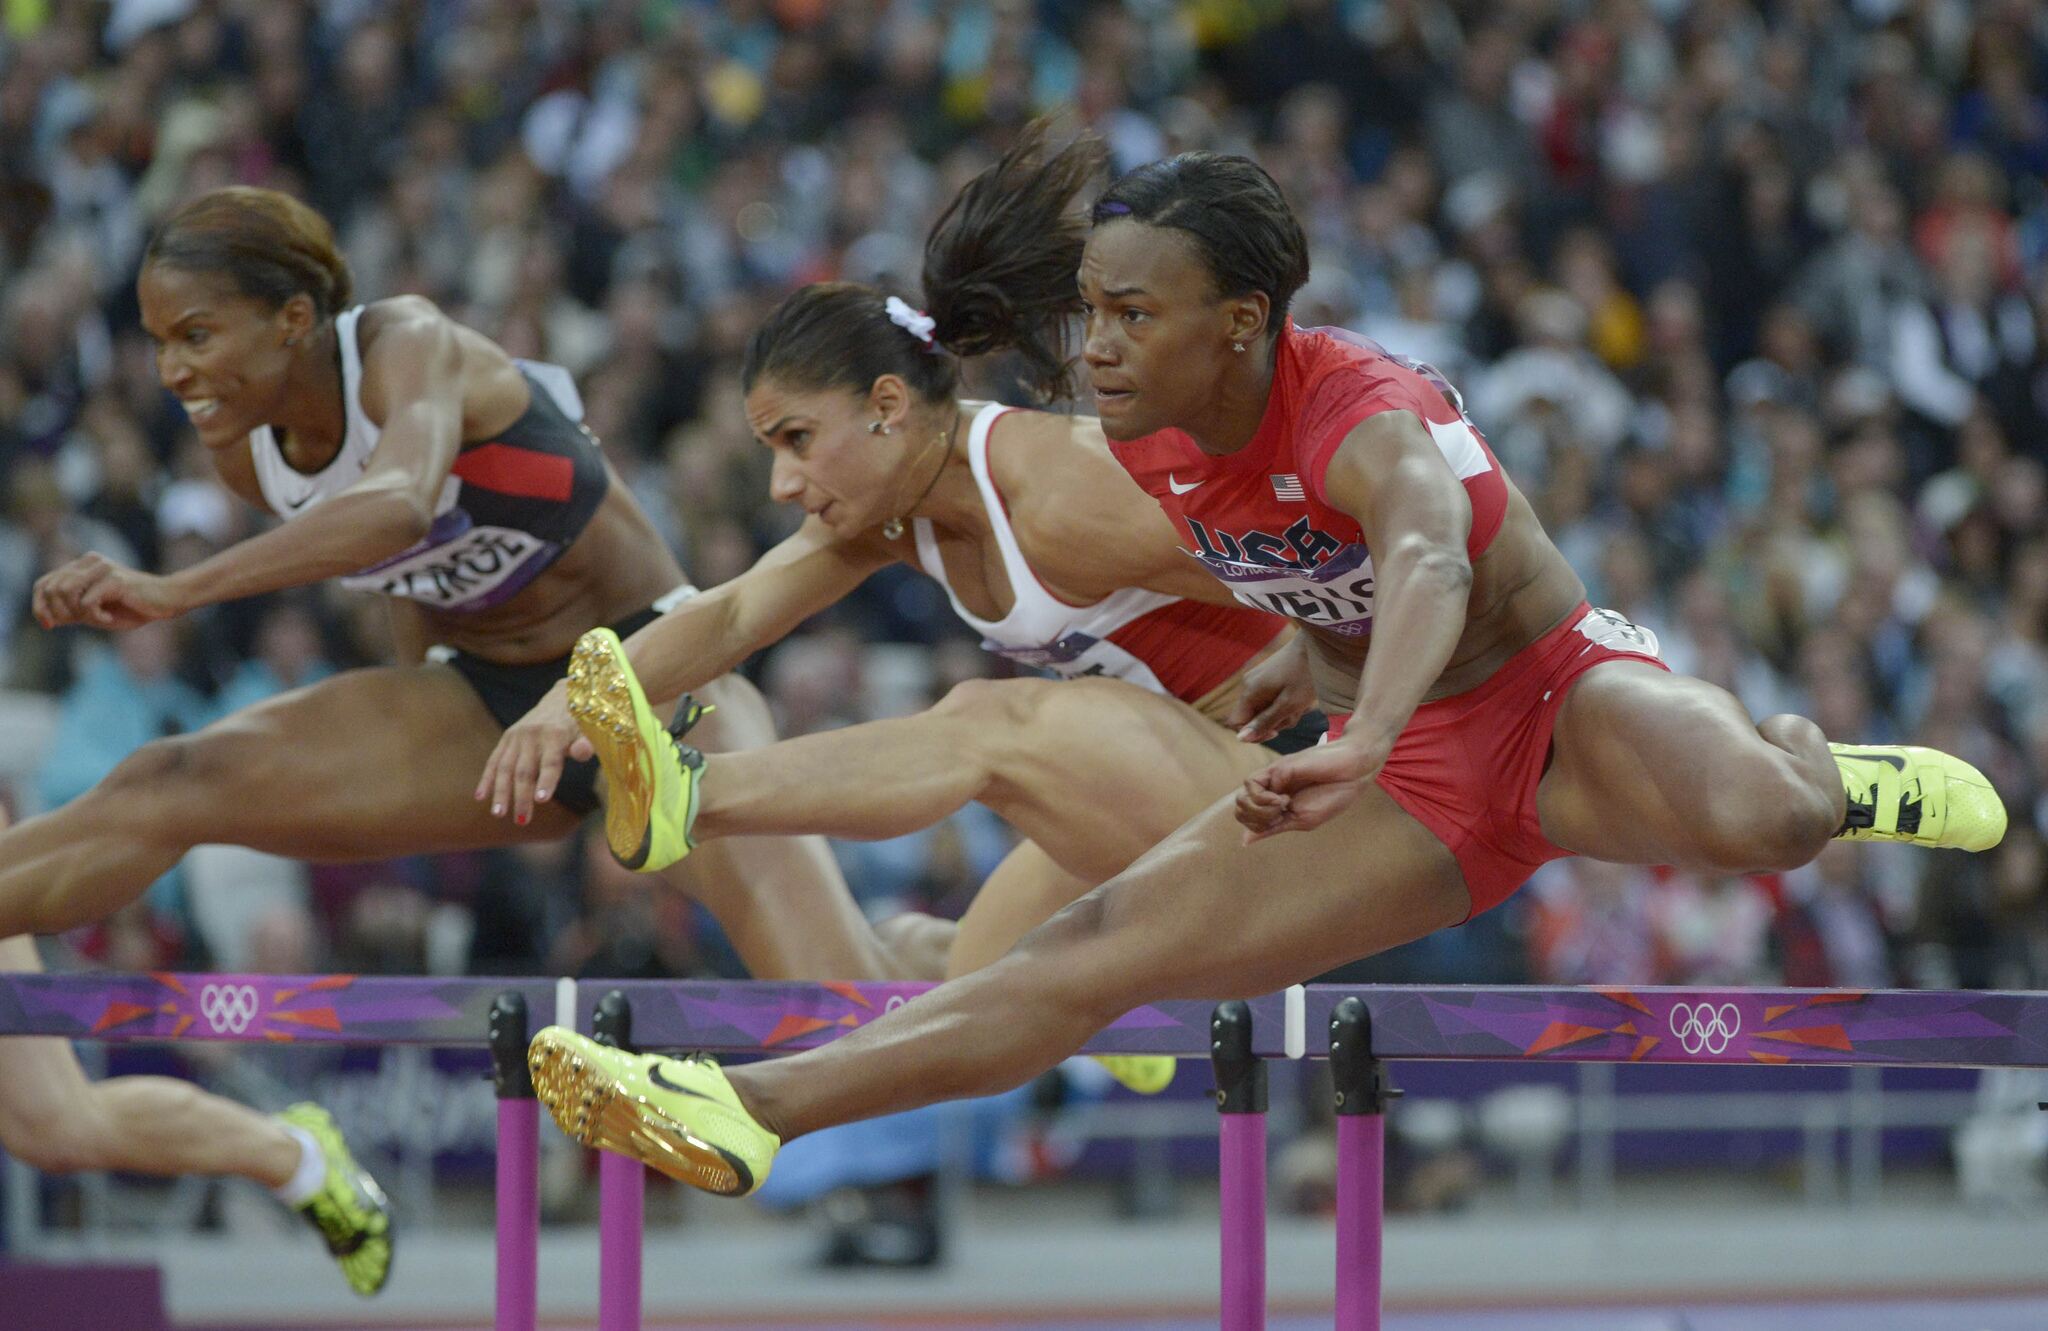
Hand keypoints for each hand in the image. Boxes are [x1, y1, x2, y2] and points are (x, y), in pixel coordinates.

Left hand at [33, 554, 186, 629]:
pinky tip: (108, 619)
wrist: (166, 602)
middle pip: (51, 588)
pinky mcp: (114, 578)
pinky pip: (87, 602)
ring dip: (76, 612)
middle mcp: (89, 561)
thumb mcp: (95, 612)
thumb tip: (46, 617)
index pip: (44, 583)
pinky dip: (95, 617)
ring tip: (95, 618)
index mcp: (82, 565)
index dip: (39, 606)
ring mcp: (101, 567)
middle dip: (59, 612)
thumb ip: (72, 611)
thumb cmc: (133, 608)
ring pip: (64, 591)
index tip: (48, 626)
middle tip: (80, 622)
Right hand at [476, 679, 592, 824]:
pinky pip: (494, 761)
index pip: (550, 762)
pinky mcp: (507, 738)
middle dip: (522, 796)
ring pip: (506, 768)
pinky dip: (487, 779)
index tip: (542, 799)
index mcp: (556, 734)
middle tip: (522, 820)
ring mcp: (517, 736)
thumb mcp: (589, 731)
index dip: (547, 780)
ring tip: (499, 814)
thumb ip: (586, 743)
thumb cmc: (580, 723)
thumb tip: (583, 752)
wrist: (562, 698)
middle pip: (525, 770)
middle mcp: (533, 734)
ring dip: (501, 792)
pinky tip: (480, 797)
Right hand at [1228, 635, 1314, 743]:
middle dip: (1273, 722)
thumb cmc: (1305, 675)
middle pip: (1253, 717)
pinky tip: (1299, 697)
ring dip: (1282, 713)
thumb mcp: (1288, 705)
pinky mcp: (1268, 676)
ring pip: (1264, 709)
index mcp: (1249, 692)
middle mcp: (1249, 685)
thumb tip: (1240, 739)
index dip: (1254, 733)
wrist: (1318, 645)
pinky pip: (1270, 698)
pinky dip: (1284, 703)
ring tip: (1301, 704)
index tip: (1276, 732)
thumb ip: (1264, 722)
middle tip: (1295, 714)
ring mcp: (1258, 679)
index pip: (1237, 723)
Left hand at [1234, 735, 1385, 843]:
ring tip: (1283, 804)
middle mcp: (1269, 789)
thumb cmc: (1333, 795)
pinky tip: (1284, 798)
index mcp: (1275, 802)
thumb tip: (1244, 841)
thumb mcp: (1301, 819)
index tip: (1280, 822)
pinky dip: (1265, 799)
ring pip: (1241, 798)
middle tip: (1280, 814)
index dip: (1257, 827)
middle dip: (1256, 819)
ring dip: (1261, 810)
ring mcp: (1272, 777)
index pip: (1247, 818)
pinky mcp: (1277, 768)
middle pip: (1240, 809)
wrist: (1353, 771)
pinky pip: (1252, 786)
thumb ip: (1271, 827)